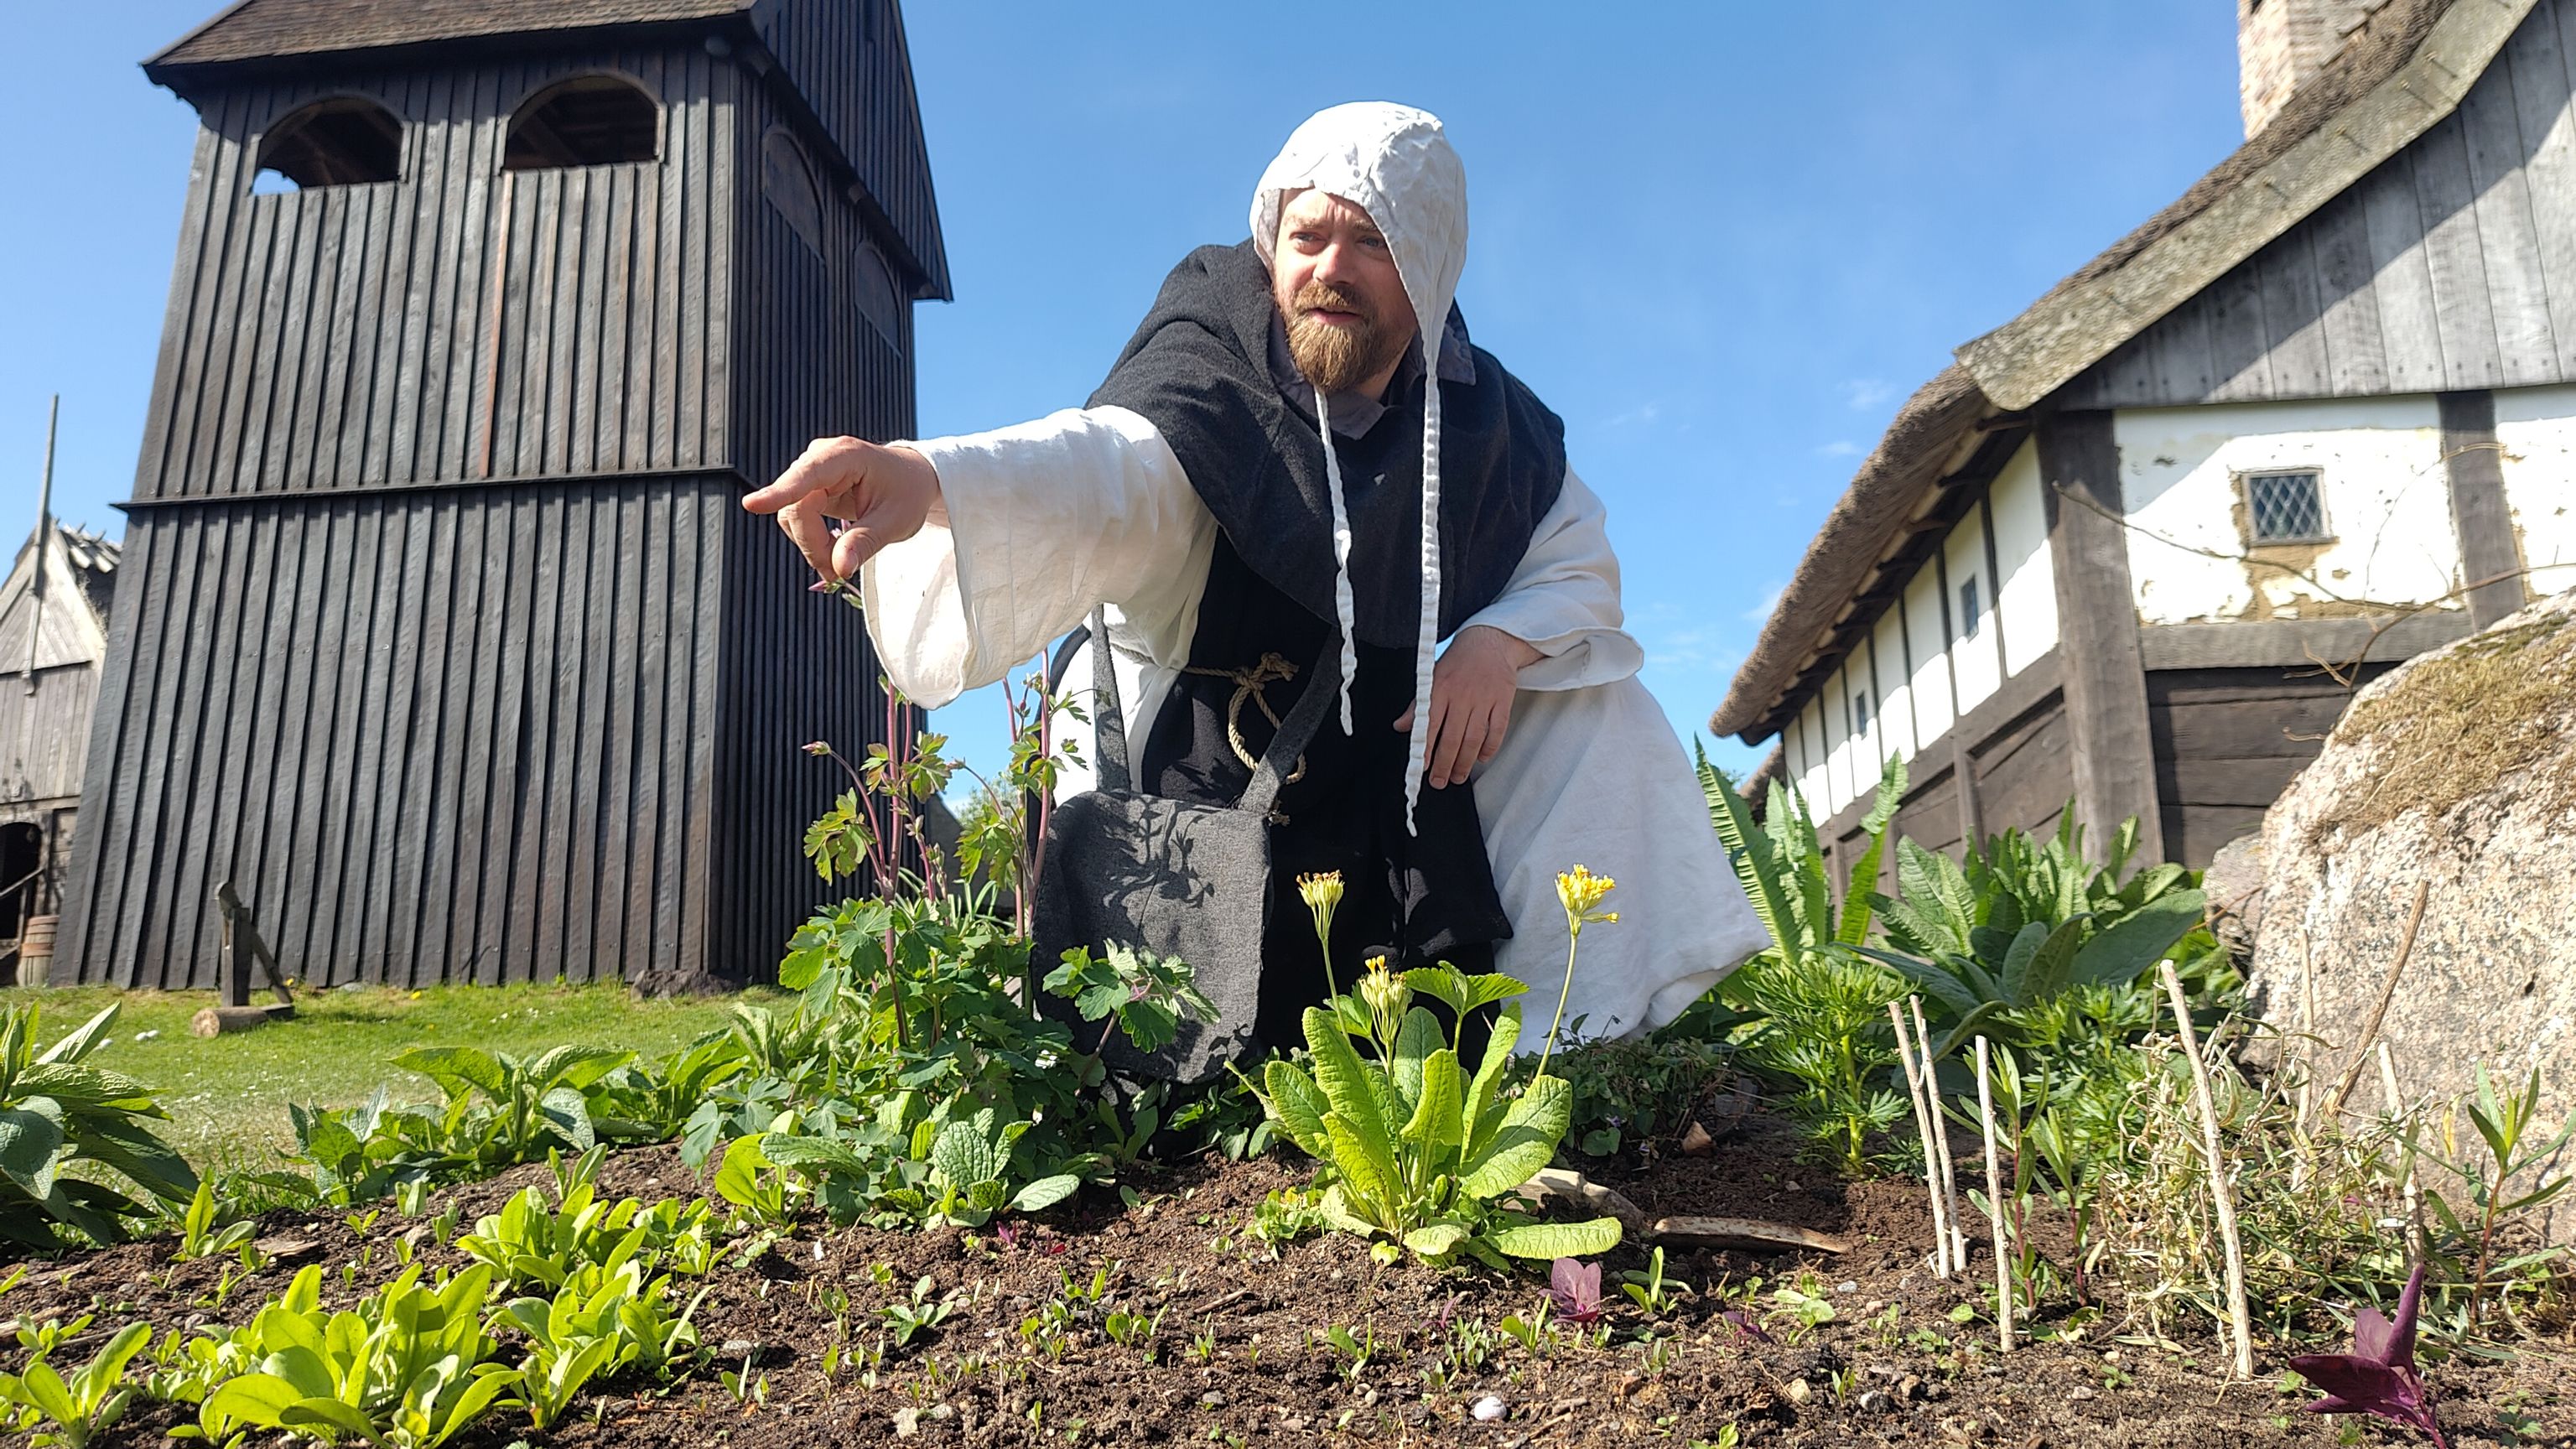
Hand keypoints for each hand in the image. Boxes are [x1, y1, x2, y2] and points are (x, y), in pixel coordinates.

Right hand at [739, 436, 944, 585]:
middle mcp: (822, 457)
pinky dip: (811, 539)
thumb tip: (839, 568)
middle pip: (795, 506)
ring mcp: (812, 471)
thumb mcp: (894, 522)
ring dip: (811, 544)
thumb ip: (864, 543)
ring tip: (840, 561)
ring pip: (791, 515)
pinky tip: (832, 549)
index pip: (807, 475)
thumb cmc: (907, 493)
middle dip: (813, 543)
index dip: (780, 492)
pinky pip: (796, 516)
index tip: (752, 504)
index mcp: (847, 456)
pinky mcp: (809, 486)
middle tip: (838, 572)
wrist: (913, 478)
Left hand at [1395, 626, 1541, 787]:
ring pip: (1474, 738)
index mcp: (1440, 688)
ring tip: (1458, 777)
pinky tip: (1481, 759)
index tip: (1423, 768)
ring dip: (1465, 762)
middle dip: (1445, 764)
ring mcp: (1485, 698)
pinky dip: (1490, 748)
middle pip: (1453, 737)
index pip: (1431, 725)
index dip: (1426, 749)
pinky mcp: (1503, 700)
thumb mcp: (1431, 677)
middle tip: (1440, 781)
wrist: (1489, 642)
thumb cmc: (1457, 663)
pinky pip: (1497, 730)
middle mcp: (1462, 694)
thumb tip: (1401, 726)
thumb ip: (1418, 705)